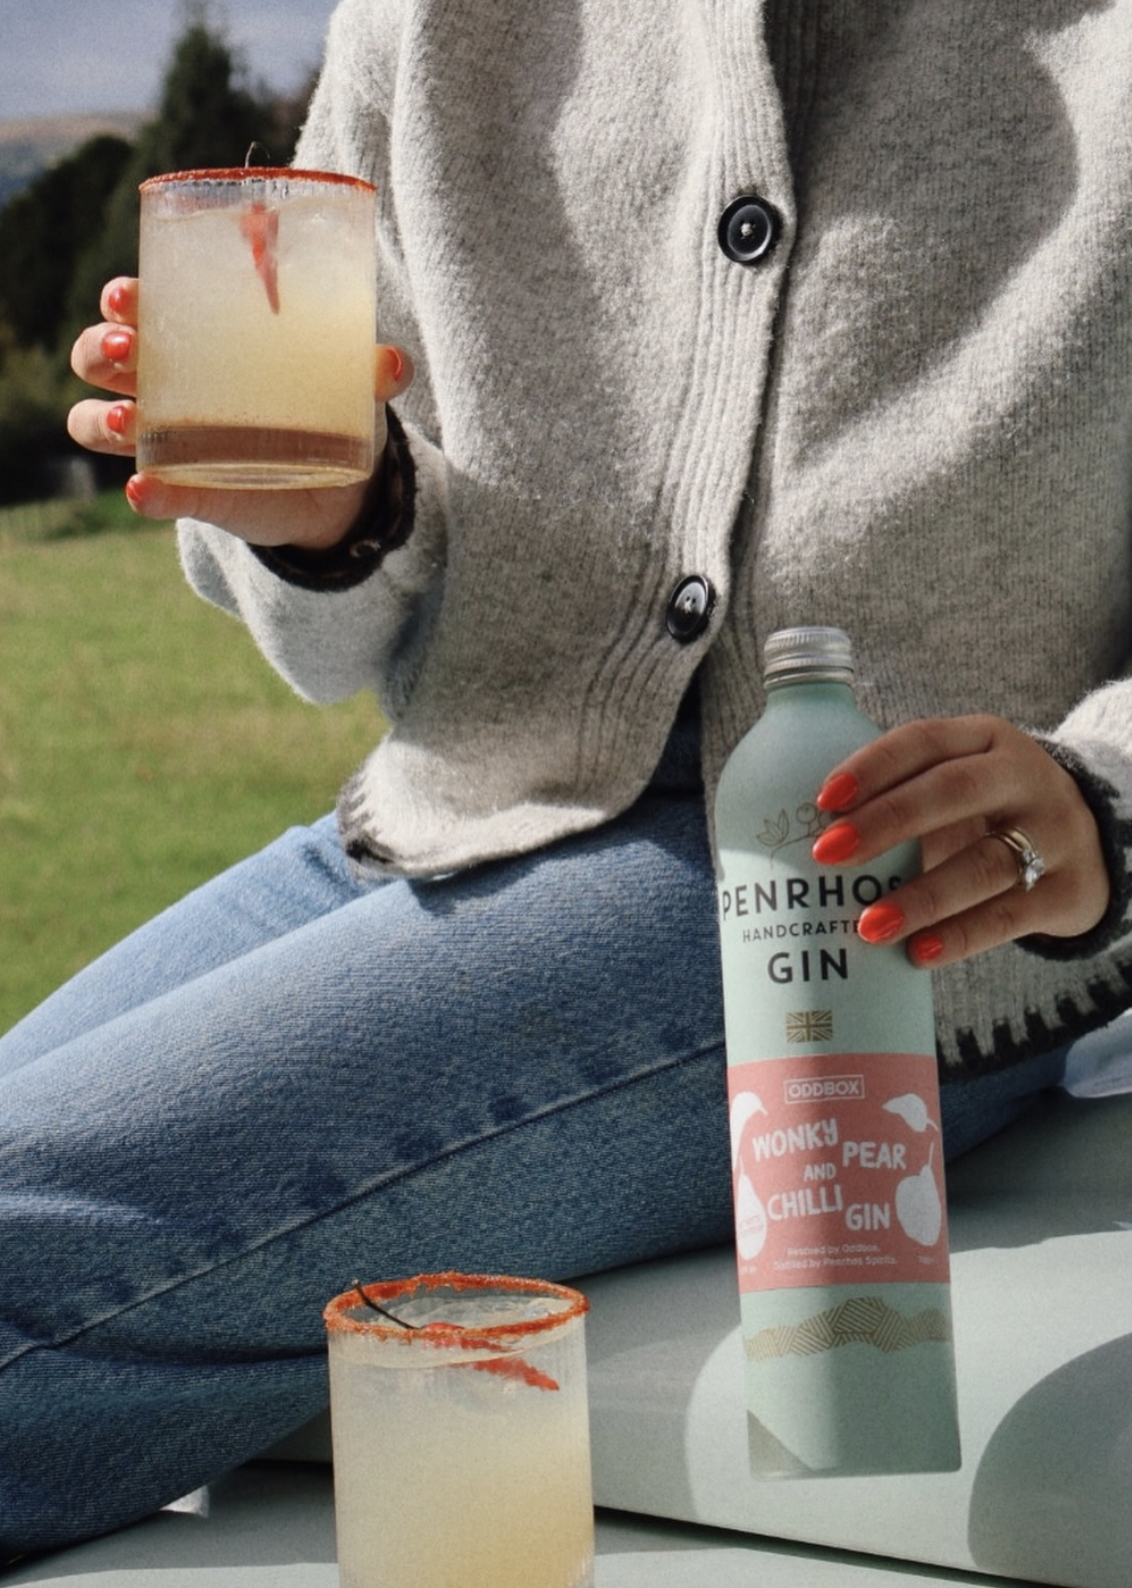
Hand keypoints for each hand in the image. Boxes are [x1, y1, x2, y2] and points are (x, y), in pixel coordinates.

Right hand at [67, 278, 413, 549]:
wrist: (331, 487)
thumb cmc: (321, 408)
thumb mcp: (344, 384)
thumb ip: (368, 370)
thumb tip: (391, 363)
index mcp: (189, 339)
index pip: (133, 306)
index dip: (120, 298)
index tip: (128, 295)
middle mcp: (161, 385)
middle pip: (97, 356)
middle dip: (100, 348)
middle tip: (128, 349)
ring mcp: (162, 442)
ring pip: (97, 422)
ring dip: (103, 419)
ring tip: (131, 419)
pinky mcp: (182, 493)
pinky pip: (149, 493)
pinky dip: (145, 493)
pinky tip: (146, 491)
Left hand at [811, 715, 1110, 967]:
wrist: (1092, 846)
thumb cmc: (989, 814)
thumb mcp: (959, 784)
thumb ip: (899, 798)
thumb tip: (794, 842)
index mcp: (984, 739)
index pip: (924, 741)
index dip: (873, 766)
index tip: (823, 799)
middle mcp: (1022, 777)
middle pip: (952, 793)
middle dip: (886, 822)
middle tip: (827, 854)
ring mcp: (1053, 832)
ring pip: (985, 861)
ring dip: (921, 895)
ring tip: (868, 926)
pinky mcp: (1068, 889)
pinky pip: (1010, 915)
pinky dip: (962, 935)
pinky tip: (919, 952)